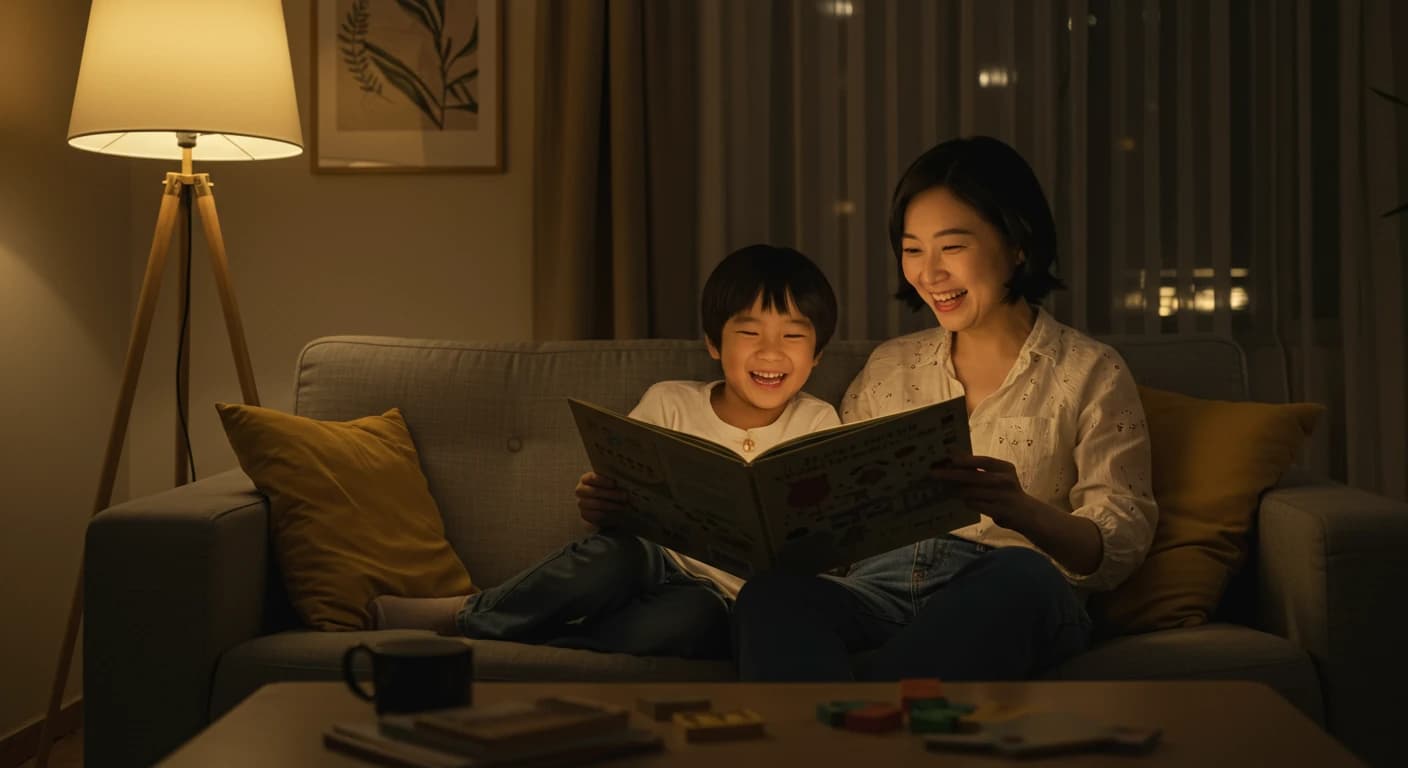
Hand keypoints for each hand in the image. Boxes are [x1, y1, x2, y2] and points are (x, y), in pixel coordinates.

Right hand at [575, 472, 630, 527]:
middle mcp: (580, 490)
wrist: (602, 505)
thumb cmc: (607, 490)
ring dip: (612, 505)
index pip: (591, 478)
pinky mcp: (585, 514)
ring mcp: (581, 503)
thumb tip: (622, 481)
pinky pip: (597, 515)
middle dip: (611, 494)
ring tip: (623, 505)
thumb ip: (612, 481)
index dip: (603, 480)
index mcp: (585, 479)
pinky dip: (609, 514)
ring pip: (597, 504)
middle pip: (595, 492)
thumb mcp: (609, 483)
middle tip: (625, 496)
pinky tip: (617, 512)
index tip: (614, 483)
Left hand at [931, 454, 1046, 531]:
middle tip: (933, 474)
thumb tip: (954, 458)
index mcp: (1005, 468)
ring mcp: (1003, 496)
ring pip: (972, 492)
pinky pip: (976, 505)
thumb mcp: (999, 476)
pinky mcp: (1000, 511)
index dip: (964, 459)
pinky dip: (965, 502)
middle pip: (973, 476)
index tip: (947, 457)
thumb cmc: (1007, 492)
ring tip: (942, 488)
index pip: (983, 460)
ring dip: (955, 490)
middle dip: (951, 474)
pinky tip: (957, 500)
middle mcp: (1005, 480)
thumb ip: (982, 469)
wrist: (1027, 513)